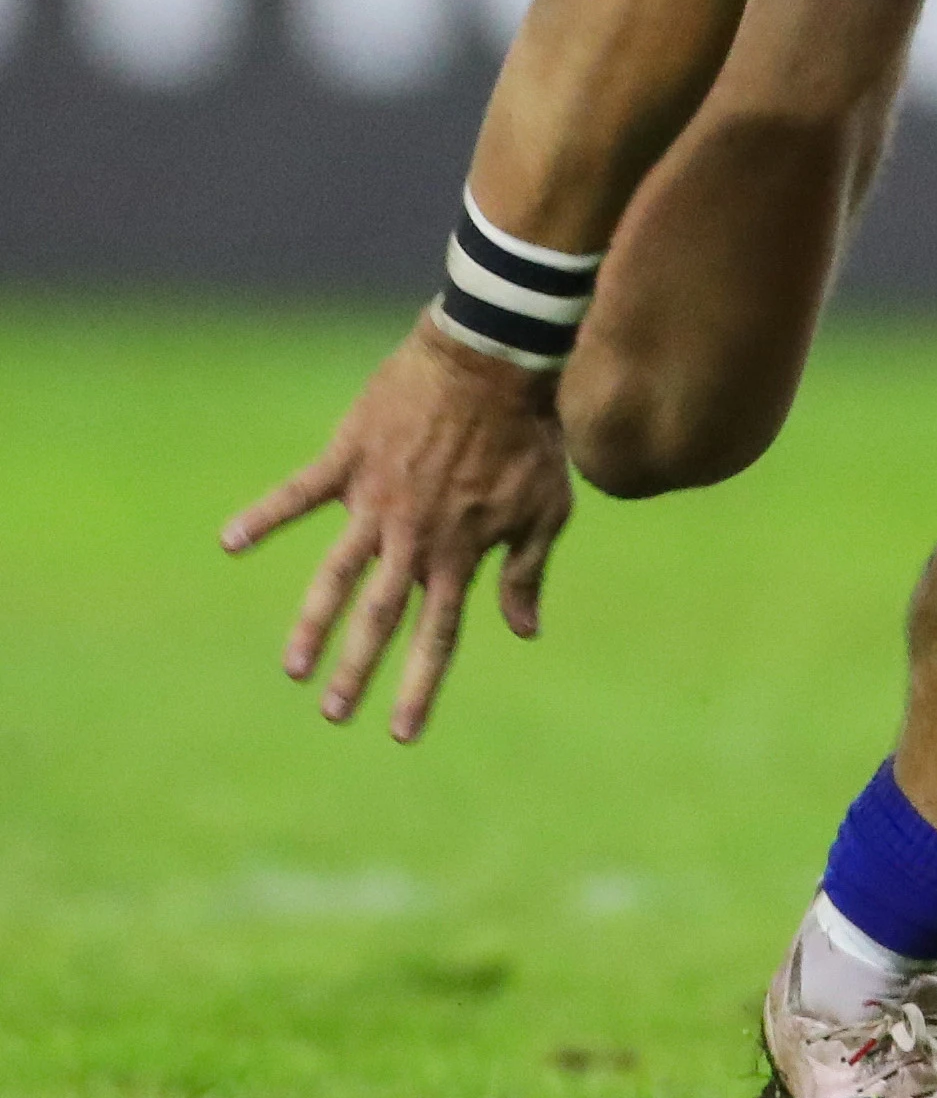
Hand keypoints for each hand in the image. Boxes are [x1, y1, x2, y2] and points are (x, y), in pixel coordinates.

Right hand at [221, 314, 573, 742]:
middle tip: (334, 714)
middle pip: (380, 617)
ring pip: (335, 573)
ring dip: (312, 622)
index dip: (418, 685)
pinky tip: (229, 541)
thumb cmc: (527, 438)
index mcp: (460, 552)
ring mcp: (377, 500)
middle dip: (356, 671)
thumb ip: (525, 571)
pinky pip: (298, 493)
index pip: (438, 636)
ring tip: (292, 667)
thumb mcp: (545, 509)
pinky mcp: (349, 460)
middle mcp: (414, 536)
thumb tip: (525, 631)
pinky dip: (264, 515)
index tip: (400, 734)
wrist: (496, 363)